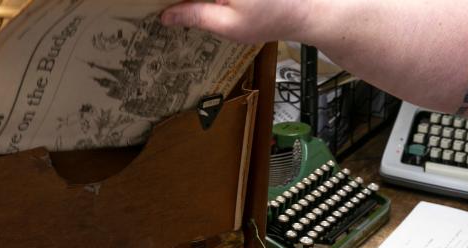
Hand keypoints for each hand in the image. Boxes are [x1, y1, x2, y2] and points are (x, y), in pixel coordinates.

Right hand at [160, 0, 315, 44]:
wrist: (307, 9)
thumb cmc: (273, 19)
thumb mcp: (230, 25)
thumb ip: (196, 16)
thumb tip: (166, 15)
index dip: (174, 1)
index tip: (159, 8)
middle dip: (188, 3)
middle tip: (172, 12)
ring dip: (201, 3)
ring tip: (186, 10)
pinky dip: (215, 1)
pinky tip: (217, 7)